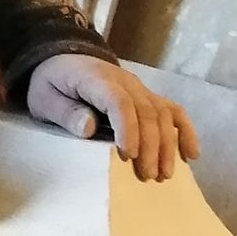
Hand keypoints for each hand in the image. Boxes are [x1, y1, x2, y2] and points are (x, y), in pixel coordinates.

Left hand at [26, 55, 198, 180]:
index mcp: (95, 78)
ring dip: (168, 144)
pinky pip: (173, 110)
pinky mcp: (148, 95)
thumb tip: (88, 128)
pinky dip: (185, 131)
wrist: (63, 60)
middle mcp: (124, 80)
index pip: (118, 100)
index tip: (129, 155)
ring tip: (164, 174)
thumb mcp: (45, 99)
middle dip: (150, 145)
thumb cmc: (51, 84)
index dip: (127, 127)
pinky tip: (191, 155)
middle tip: (147, 175)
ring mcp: (139, 87)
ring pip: (163, 112)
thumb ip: (66, 113)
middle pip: (146, 110)